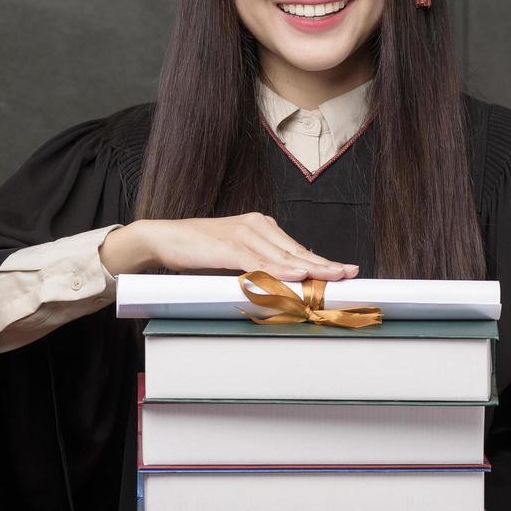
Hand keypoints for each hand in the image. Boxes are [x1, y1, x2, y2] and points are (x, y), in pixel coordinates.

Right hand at [100, 213, 359, 281]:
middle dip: (325, 264)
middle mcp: (256, 224)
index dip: (321, 260)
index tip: (343, 270)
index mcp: (259, 225)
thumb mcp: (232, 258)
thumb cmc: (196, 250)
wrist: (161, 238)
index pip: (295, 247)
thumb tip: (278, 285)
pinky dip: (280, 270)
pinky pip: (259, 262)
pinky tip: (297, 275)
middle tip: (349, 273)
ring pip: (283, 256)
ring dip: (310, 268)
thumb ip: (255, 267)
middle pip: (296, 250)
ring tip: (333, 277)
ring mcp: (243, 234)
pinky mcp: (229, 245)